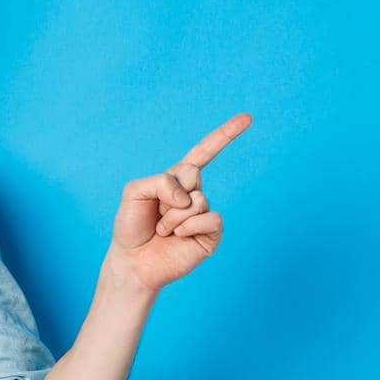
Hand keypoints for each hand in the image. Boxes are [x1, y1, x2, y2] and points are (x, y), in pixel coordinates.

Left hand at [109, 113, 250, 291]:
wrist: (132, 261)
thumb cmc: (131, 226)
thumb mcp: (133, 192)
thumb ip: (158, 181)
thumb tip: (189, 196)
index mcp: (177, 179)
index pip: (204, 152)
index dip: (225, 135)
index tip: (247, 118)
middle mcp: (193, 194)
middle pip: (193, 173)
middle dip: (169, 193)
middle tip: (158, 213)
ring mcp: (204, 213)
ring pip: (198, 199)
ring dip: (173, 216)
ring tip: (163, 230)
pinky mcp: (211, 234)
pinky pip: (211, 218)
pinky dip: (189, 226)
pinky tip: (178, 237)